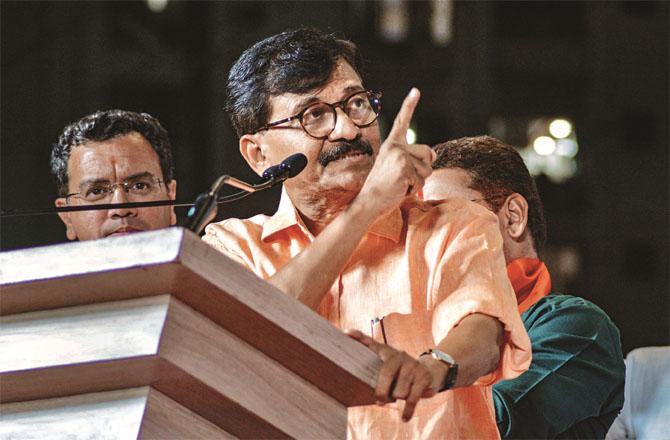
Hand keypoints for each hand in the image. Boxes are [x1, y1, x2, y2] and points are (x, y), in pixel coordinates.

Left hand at [346, 329, 436, 421]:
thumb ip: (371, 368)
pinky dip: (408, 410)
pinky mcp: (423, 376)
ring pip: (399, 390)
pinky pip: (413, 398)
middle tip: (379, 400)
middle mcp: (398, 355)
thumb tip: (349, 364)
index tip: (346, 333)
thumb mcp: (387, 366)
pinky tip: (404, 417)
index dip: (358, 337)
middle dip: (381, 390)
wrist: (429, 370)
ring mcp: (412, 364)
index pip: (370, 342)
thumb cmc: (400, 372)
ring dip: (398, 398)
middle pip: (386, 373)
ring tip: (398, 396)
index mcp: (385, 351)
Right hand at [356, 88, 435, 216]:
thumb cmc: (384, 188)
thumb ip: (416, 160)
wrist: (368, 202)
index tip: (416, 90)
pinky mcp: (404, 168)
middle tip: (402, 178)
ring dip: (418, 181)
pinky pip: (422, 181)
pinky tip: (399, 189)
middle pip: (427, 153)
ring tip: (399, 184)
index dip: (409, 105)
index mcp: (392, 144)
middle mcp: (395, 146)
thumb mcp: (400, 169)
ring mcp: (399, 156)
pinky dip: (413, 189)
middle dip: (422, 168)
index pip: (402, 122)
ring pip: (428, 168)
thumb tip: (435, 154)